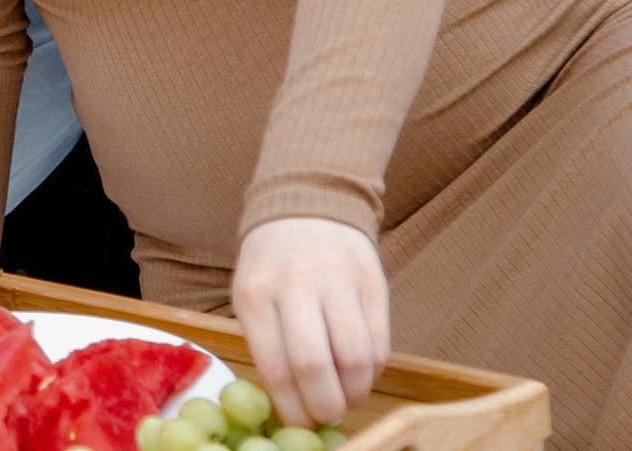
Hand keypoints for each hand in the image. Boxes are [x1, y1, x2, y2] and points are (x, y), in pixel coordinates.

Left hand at [229, 217, 388, 429]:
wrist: (307, 204)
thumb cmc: (272, 265)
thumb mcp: (251, 295)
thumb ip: (267, 344)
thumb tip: (290, 406)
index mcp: (255, 295)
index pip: (275, 369)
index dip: (293, 410)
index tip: (300, 426)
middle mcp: (295, 285)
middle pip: (315, 366)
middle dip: (325, 406)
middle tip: (327, 415)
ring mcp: (337, 281)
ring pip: (356, 358)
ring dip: (355, 392)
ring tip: (348, 398)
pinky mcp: (372, 281)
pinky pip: (380, 341)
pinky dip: (374, 370)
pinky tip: (362, 372)